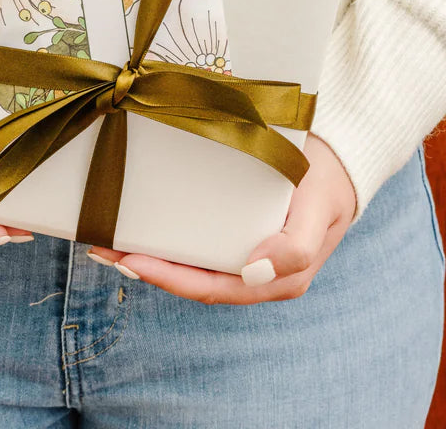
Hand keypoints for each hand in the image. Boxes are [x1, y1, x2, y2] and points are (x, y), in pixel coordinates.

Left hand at [87, 132, 357, 303]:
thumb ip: (296, 246)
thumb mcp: (319, 208)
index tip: (129, 260)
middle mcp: (256, 272)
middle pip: (192, 280)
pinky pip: (197, 242)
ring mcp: (245, 252)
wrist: (343, 157)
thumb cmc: (329, 183)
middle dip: (145, 267)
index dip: (167, 279)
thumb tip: (254, 270)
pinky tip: (140, 224)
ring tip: (107, 238)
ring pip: (190, 264)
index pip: (211, 288)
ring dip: (148, 254)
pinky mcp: (236, 230)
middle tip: (102, 248)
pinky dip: (166, 237)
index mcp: (277, 278)